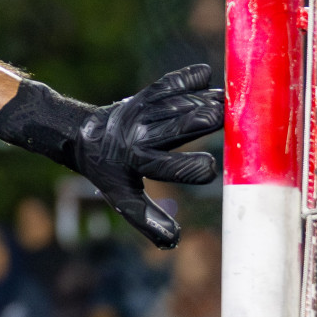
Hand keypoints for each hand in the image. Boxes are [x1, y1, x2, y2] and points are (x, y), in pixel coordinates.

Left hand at [73, 65, 222, 247]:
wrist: (83, 137)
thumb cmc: (110, 173)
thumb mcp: (124, 198)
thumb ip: (148, 219)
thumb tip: (173, 242)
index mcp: (139, 162)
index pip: (172, 167)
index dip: (197, 168)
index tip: (212, 168)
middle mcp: (142, 136)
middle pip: (181, 127)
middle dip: (208, 121)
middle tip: (232, 121)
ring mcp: (143, 113)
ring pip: (180, 104)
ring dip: (207, 101)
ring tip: (231, 103)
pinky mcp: (144, 96)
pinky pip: (169, 85)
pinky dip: (187, 79)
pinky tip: (205, 75)